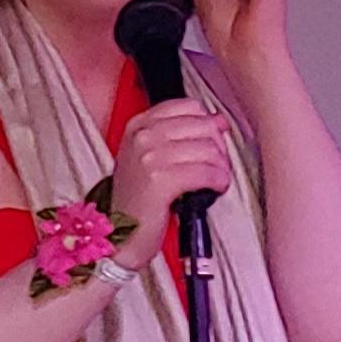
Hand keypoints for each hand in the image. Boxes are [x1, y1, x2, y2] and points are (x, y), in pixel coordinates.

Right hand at [109, 100, 231, 269]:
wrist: (119, 235)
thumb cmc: (137, 200)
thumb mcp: (150, 157)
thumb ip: (181, 135)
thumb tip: (217, 121)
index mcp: (138, 125)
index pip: (188, 106)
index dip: (208, 124)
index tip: (212, 140)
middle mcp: (142, 136)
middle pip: (203, 126)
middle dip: (218, 148)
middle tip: (215, 166)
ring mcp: (149, 157)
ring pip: (208, 149)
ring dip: (221, 167)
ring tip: (214, 180)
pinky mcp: (160, 180)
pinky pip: (206, 172)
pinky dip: (218, 181)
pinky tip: (214, 189)